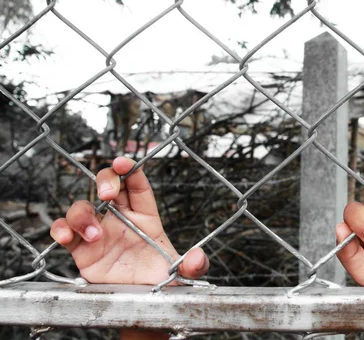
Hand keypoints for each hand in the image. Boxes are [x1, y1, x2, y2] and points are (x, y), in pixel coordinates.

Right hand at [50, 156, 207, 284]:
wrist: (141, 304)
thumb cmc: (160, 280)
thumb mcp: (182, 273)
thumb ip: (194, 266)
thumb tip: (198, 259)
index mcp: (146, 217)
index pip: (138, 186)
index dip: (131, 170)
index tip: (123, 163)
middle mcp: (120, 220)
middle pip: (108, 185)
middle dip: (105, 181)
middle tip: (107, 195)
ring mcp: (99, 233)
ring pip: (82, 207)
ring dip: (83, 213)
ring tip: (95, 234)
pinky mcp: (81, 250)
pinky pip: (64, 231)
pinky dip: (60, 229)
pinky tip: (66, 237)